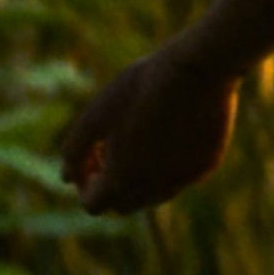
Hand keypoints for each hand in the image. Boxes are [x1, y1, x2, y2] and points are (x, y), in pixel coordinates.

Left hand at [56, 49, 240, 213]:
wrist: (200, 68)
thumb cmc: (141, 88)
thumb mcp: (96, 115)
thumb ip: (75, 151)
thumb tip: (66, 178)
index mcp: (122, 178)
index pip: (93, 204)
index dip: (85, 184)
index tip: (91, 157)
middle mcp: (154, 187)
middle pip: (123, 206)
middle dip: (111, 185)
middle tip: (113, 149)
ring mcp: (184, 178)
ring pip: (153, 198)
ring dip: (140, 182)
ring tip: (141, 143)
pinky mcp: (207, 165)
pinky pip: (180, 179)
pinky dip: (169, 168)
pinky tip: (172, 134)